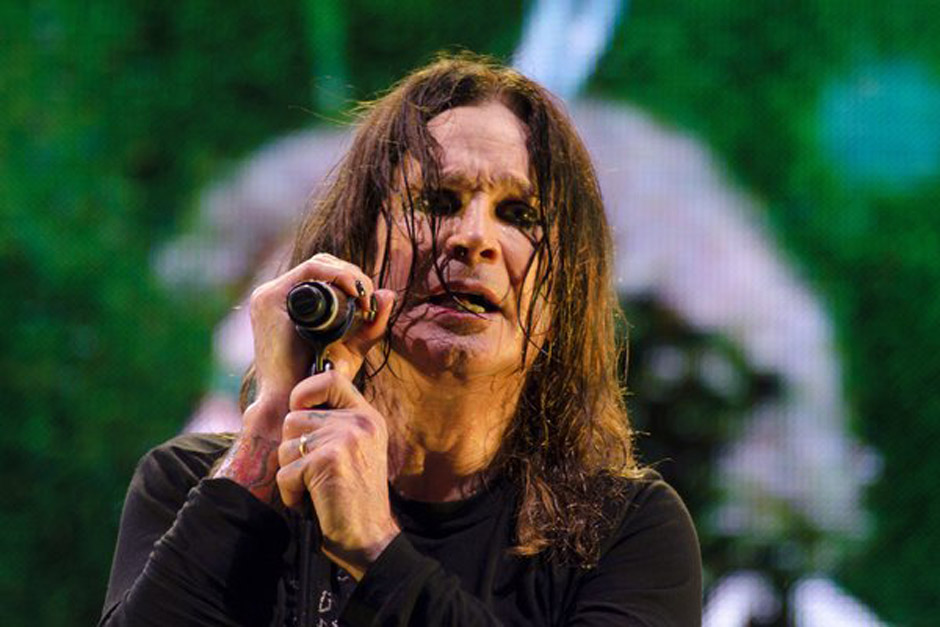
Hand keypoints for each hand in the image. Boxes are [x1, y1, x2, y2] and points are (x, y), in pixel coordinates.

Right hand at [246, 253, 393, 426]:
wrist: (295, 401)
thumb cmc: (320, 380)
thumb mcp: (353, 349)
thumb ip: (372, 326)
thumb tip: (389, 293)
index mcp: (293, 303)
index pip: (326, 273)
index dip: (353, 278)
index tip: (371, 299)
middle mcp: (279, 295)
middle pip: (324, 265)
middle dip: (354, 275)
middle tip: (370, 298)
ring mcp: (271, 295)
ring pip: (319, 264)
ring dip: (348, 274)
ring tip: (365, 297)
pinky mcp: (270, 299)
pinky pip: (310, 271)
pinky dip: (336, 275)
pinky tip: (354, 291)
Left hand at [277, 369, 399, 578]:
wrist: (371, 537)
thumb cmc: (357, 498)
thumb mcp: (358, 449)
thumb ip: (336, 423)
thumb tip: (296, 403)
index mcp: (368, 416)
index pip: (331, 379)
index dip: (305, 391)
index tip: (301, 412)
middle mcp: (360, 422)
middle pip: (295, 417)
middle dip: (292, 448)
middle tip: (313, 472)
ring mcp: (345, 439)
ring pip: (286, 445)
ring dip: (291, 472)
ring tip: (315, 488)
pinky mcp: (328, 461)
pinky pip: (285, 471)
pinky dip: (291, 493)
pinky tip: (312, 501)